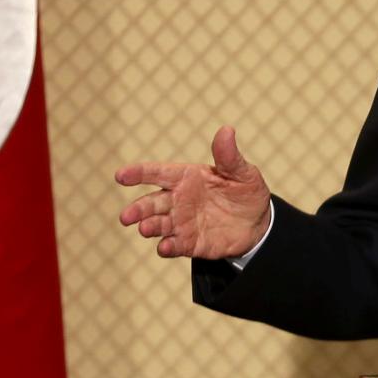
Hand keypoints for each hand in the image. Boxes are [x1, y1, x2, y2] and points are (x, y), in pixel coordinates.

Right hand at [116, 125, 272, 258]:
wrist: (257, 222)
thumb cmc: (245, 191)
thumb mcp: (242, 172)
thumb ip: (229, 156)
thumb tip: (226, 130)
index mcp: (186, 177)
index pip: (157, 173)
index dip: (138, 173)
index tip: (120, 175)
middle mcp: (178, 200)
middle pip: (152, 203)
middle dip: (138, 209)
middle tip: (126, 216)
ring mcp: (182, 223)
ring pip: (159, 225)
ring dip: (149, 227)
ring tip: (145, 229)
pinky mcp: (190, 243)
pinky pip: (175, 245)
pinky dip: (168, 247)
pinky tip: (164, 247)